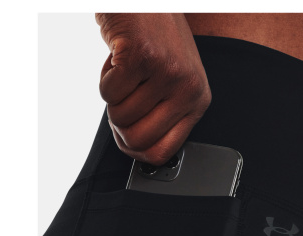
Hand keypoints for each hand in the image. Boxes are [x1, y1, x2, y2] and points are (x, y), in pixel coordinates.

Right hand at [95, 13, 211, 163]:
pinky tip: (120, 58)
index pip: (162, 153)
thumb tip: (136, 149)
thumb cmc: (157, 41)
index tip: (125, 136)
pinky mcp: (142, 56)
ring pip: (119, 116)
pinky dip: (105, 77)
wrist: (145, 1)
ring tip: (127, 71)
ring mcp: (167, 73)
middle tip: (123, 99)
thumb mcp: (173, 84)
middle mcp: (188, 90)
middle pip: (137, 140)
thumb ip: (162, 115)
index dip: (134, 150)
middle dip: (119, 124)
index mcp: (197, 102)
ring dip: (113, 96)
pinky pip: (108, 92)